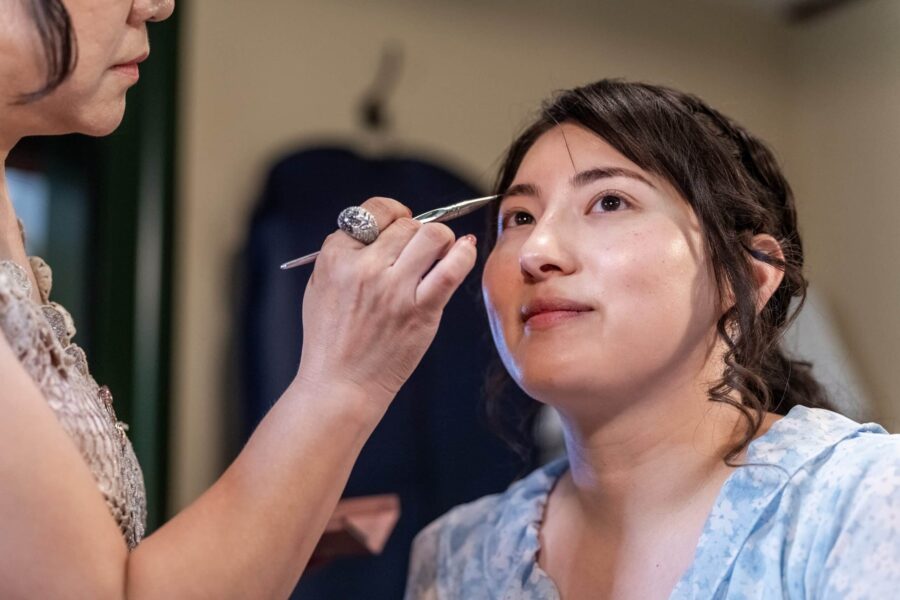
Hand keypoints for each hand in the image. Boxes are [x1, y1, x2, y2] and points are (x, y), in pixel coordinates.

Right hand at [295, 197, 477, 409]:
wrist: (340, 384)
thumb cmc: (331, 337)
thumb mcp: (320, 284)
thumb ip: (347, 253)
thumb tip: (388, 227)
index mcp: (336, 257)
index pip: (374, 211)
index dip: (392, 213)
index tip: (399, 225)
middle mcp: (365, 268)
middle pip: (407, 225)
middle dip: (416, 232)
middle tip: (417, 251)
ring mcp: (395, 289)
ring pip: (433, 236)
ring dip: (441, 239)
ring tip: (439, 254)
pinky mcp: (420, 310)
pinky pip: (453, 268)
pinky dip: (464, 254)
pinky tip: (464, 251)